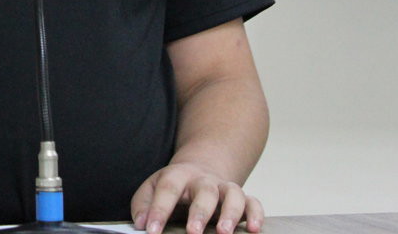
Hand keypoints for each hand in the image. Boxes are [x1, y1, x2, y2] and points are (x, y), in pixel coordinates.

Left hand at [130, 161, 263, 233]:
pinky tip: (254, 229)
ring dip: (230, 213)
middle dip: (200, 212)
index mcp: (177, 176)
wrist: (199, 170)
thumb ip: (143, 204)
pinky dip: (256, 214)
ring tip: (224, 233)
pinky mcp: (242, 198)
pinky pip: (253, 202)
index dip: (159, 210)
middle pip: (204, 191)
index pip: (167, 189)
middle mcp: (203, 180)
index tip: (152, 231)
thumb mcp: (152, 188)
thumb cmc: (173, 186)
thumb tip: (141, 223)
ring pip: (233, 194)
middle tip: (193, 232)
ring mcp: (224, 188)